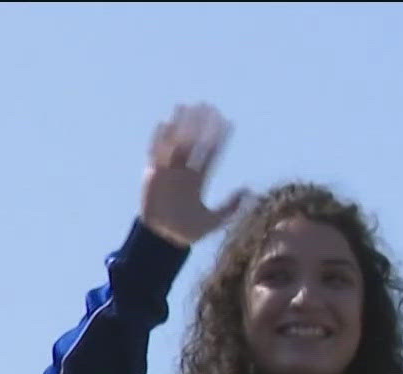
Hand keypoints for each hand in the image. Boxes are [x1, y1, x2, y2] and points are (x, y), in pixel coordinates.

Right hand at [139, 103, 247, 249]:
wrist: (163, 239)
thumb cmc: (189, 231)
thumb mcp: (215, 221)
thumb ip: (231, 207)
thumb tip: (248, 190)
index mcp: (199, 179)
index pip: (211, 153)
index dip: (219, 138)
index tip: (228, 122)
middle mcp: (185, 171)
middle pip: (193, 142)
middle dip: (199, 124)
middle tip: (207, 105)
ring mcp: (169, 172)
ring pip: (176, 143)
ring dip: (180, 125)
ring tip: (184, 107)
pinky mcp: (154, 174)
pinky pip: (156, 154)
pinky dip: (159, 139)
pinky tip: (165, 124)